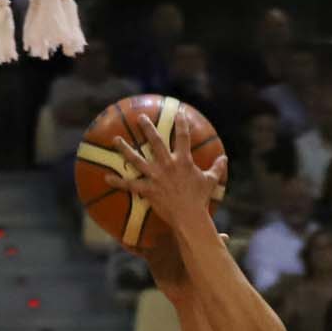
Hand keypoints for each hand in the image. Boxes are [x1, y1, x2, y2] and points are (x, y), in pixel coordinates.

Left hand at [114, 106, 230, 245]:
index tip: (178, 113)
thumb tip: (225, 158)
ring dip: (125, 149)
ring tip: (115, 140)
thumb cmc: (200, 200)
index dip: (181, 123)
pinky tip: (107, 177)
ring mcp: (156, 176)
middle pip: (155, 142)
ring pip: (137, 159)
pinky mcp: (148, 189)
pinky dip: (118, 181)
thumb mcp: (211, 182)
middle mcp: (167, 165)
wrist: (190, 217)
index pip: (183, 137)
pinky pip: (130, 184)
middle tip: (141, 118)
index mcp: (183, 161)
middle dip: (147, 128)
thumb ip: (217, 168)